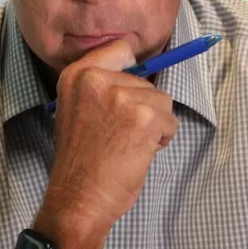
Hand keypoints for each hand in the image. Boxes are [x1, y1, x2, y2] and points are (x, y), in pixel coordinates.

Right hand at [39, 40, 177, 248]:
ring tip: (128, 146)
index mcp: (77, 75)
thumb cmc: (81, 164)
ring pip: (161, 101)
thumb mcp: (77, 112)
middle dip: (142, 107)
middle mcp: (96, 79)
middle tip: (119, 136)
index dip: (132, 71)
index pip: (121, 49)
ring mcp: (120, 96)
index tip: (129, 91)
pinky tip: (138, 153)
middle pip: (145, 81)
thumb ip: (101, 90)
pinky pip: (171, 120)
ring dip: (154, 125)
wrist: (78, 199)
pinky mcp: (142, 116)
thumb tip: (140, 79)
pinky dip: (162, 138)